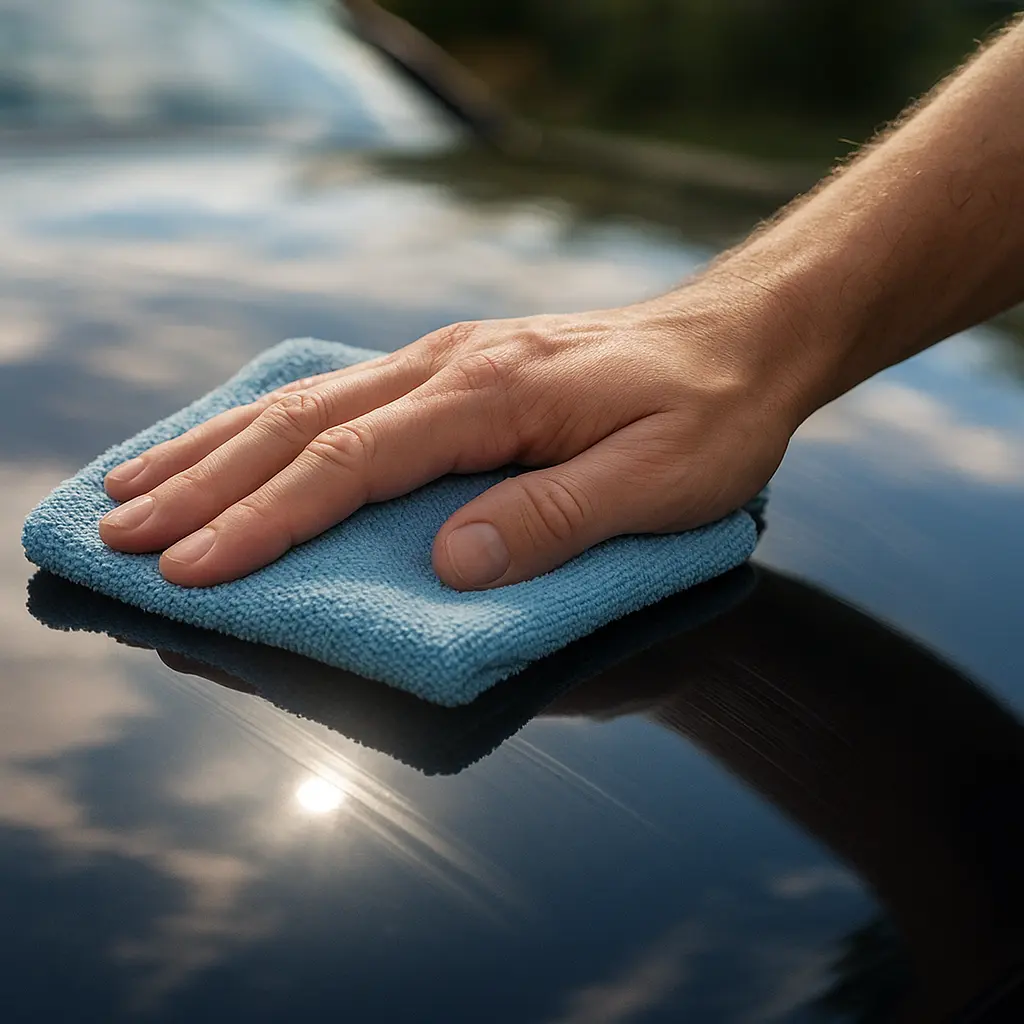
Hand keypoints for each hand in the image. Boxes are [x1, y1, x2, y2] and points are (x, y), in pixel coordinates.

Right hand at [99, 283, 808, 589]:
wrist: (741, 338)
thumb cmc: (711, 413)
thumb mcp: (660, 481)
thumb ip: (555, 517)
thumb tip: (453, 561)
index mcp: (492, 394)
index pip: (353, 461)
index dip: (269, 520)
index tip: (197, 571)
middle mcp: (451, 366)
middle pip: (305, 425)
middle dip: (207, 484)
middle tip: (123, 534)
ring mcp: (448, 361)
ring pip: (308, 400)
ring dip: (218, 447)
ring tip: (137, 486)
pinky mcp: (456, 370)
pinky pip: (343, 392)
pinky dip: (271, 424)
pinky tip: (233, 443)